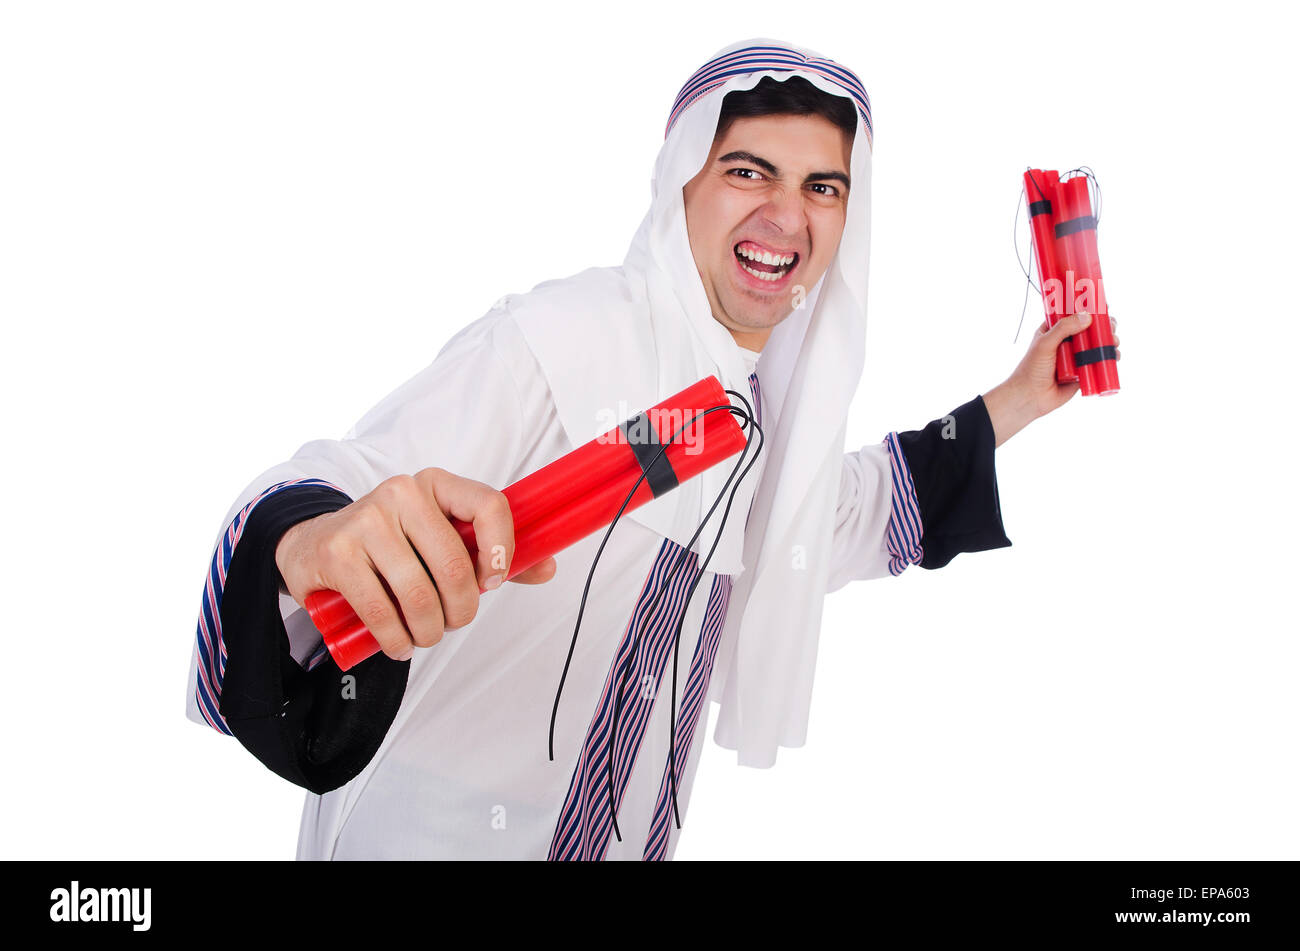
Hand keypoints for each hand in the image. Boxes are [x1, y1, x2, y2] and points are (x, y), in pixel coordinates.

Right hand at [274, 468, 556, 660]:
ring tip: (425, 637)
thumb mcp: (442, 540)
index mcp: (437, 484)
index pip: (489, 504)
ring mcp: (366, 519)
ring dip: (428, 631)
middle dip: (461, 610)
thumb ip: (493, 554)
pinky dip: (396, 639)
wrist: (314, 545)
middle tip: (453, 624)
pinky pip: (380, 609)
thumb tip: (547, 566)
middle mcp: (402, 492)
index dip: (501, 550)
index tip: (493, 582)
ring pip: (418, 593)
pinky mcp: (336, 552)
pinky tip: (399, 644)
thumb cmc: (392, 546)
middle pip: (454, 564)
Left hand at [983, 313, 1121, 446]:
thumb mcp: (1045, 343)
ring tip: (1114, 341)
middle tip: (1111, 325)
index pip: (1074, 314)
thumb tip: (1087, 316)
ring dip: (1110, 341)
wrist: (1030, 397)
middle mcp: (1067, 342)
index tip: (1103, 305)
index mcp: (1054, 330)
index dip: (1089, 309)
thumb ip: (1064, 328)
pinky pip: (1099, 363)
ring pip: (1097, 345)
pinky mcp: (1082, 372)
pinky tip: (1115, 356)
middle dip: (1104, 325)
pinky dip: (1110, 358)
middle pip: (1090, 329)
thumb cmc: (1032, 369)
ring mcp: (1075, 357)